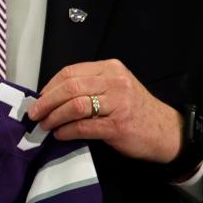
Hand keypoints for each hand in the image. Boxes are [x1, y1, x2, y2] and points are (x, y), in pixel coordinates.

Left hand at [27, 59, 181, 162]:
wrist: (167, 132)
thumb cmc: (134, 109)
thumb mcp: (115, 87)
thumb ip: (88, 86)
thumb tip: (50, 96)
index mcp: (111, 69)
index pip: (70, 72)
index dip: (50, 86)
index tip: (39, 98)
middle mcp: (115, 82)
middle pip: (70, 87)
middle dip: (47, 102)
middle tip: (35, 114)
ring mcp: (118, 104)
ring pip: (75, 105)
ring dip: (54, 117)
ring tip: (45, 125)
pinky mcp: (118, 126)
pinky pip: (84, 127)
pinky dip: (67, 131)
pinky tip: (60, 134)